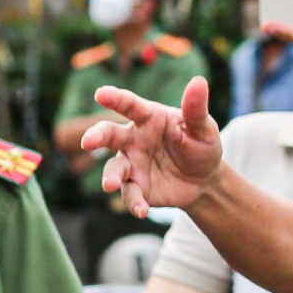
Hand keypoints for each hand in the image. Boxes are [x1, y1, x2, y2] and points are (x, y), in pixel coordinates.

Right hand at [82, 78, 225, 215]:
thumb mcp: (204, 129)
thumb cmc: (201, 146)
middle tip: (88, 142)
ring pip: (114, 168)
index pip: (130, 106)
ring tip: (111, 185)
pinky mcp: (136, 186)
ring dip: (110, 176)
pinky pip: (130, 194)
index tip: (101, 93)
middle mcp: (134, 139)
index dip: (115, 98)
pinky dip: (133, 202)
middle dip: (96, 136)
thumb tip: (199, 81)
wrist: (205, 181)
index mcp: (149, 118)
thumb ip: (196, 109)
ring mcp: (132, 163)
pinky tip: (142, 211)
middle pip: (109, 134)